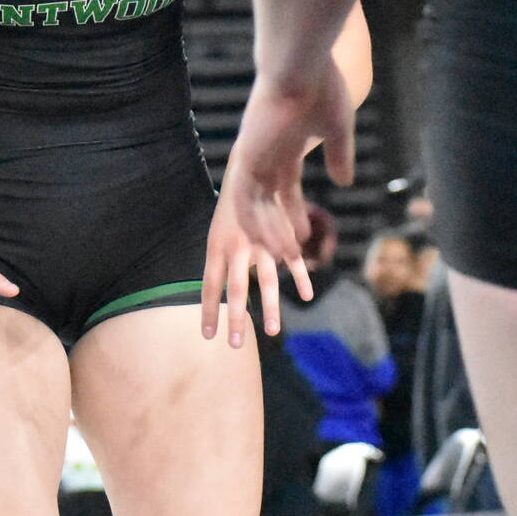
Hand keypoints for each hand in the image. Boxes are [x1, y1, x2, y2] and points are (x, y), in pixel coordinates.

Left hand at [201, 186, 311, 347]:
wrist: (250, 170)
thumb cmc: (231, 208)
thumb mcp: (219, 233)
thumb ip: (223, 261)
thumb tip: (220, 290)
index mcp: (216, 246)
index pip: (209, 285)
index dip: (209, 310)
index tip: (208, 336)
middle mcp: (236, 247)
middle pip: (235, 288)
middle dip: (236, 318)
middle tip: (235, 345)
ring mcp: (260, 242)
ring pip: (265, 280)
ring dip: (269, 307)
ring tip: (272, 332)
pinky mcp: (281, 236)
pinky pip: (293, 261)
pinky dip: (301, 278)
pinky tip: (307, 296)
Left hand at [216, 60, 354, 265]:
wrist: (301, 66)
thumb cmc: (322, 89)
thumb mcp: (338, 128)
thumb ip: (340, 155)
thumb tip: (345, 182)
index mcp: (285, 145)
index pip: (285, 188)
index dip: (293, 213)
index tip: (306, 235)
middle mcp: (266, 154)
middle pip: (268, 202)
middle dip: (280, 230)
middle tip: (294, 256)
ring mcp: (253, 157)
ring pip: (256, 207)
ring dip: (271, 233)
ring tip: (289, 258)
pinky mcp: (245, 158)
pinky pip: (246, 202)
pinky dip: (259, 225)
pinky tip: (276, 244)